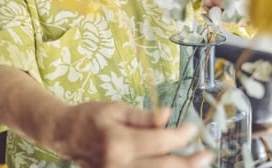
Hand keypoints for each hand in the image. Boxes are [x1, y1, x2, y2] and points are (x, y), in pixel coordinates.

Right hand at [56, 102, 213, 167]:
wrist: (64, 135)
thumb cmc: (90, 117)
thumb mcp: (116, 109)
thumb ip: (142, 117)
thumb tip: (167, 115)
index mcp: (118, 142)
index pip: (159, 141)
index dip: (180, 136)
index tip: (193, 128)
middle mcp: (118, 165)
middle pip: (162, 167)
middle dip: (188, 162)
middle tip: (207, 155)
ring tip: (197, 164)